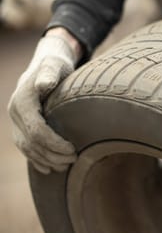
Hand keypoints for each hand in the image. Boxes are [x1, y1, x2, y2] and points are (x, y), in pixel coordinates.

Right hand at [8, 28, 81, 173]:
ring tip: (65, 166)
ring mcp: (16, 121)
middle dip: (52, 154)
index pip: (36, 130)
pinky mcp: (21, 126)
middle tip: (74, 159)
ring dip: (45, 160)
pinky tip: (49, 168)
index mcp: (23, 102)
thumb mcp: (54, 65)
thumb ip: (49, 74)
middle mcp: (15, 113)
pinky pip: (25, 147)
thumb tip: (45, 84)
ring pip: (27, 148)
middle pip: (31, 142)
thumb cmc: (55, 65)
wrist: (46, 64)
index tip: (73, 149)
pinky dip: (36, 159)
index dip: (54, 143)